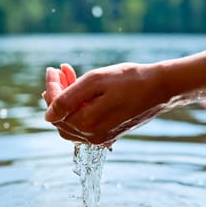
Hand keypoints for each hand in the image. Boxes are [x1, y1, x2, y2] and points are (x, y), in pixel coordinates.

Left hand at [45, 62, 165, 144]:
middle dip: (57, 93)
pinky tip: (82, 93)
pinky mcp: (108, 134)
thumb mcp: (95, 81)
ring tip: (70, 78)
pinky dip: (78, 109)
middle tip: (61, 72)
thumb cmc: (129, 80)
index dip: (51, 88)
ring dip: (66, 101)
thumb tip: (48, 116)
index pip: (55, 109)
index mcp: (87, 124)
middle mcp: (91, 136)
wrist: (159, 89)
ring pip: (71, 122)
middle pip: (61, 118)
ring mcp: (100, 138)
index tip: (52, 69)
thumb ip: (67, 99)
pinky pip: (83, 125)